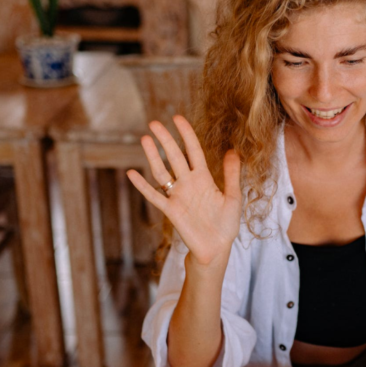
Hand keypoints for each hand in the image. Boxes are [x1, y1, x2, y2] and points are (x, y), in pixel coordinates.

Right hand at [126, 115, 241, 266]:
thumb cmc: (226, 224)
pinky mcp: (171, 211)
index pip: (193, 151)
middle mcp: (189, 184)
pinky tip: (132, 173)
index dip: (186, 134)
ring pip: (162, 172)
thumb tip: (233, 151)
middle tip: (154, 123)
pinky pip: (155, 196)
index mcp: (204, 179)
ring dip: (153, 156)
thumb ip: (231, 175)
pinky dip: (143, 186)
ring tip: (144, 139)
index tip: (177, 118)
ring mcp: (178, 196)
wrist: (216, 248)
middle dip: (165, 140)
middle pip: (175, 157)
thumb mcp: (233, 198)